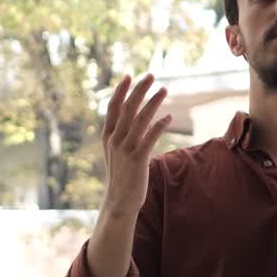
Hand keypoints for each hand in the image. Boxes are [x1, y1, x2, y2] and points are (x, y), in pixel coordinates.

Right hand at [101, 73, 171, 216]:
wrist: (119, 201)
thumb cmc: (121, 176)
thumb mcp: (116, 152)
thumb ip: (121, 135)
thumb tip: (134, 118)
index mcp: (108, 136)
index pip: (113, 108)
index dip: (120, 91)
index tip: (128, 75)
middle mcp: (115, 140)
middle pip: (128, 108)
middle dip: (139, 90)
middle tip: (151, 75)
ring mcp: (125, 149)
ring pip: (140, 119)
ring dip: (153, 102)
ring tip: (164, 89)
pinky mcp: (137, 159)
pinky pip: (150, 137)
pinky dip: (159, 126)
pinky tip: (169, 118)